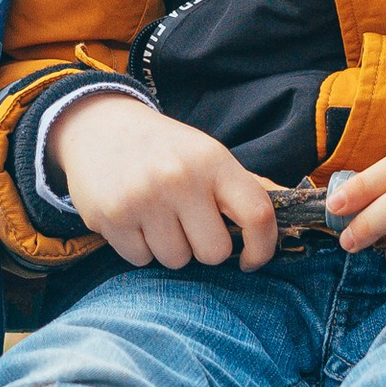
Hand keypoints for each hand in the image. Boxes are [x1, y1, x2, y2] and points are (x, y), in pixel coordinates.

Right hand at [53, 92, 279, 272]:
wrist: (98, 126)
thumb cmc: (164, 149)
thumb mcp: (207, 155)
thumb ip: (243, 189)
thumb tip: (287, 222)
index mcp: (213, 161)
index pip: (258, 215)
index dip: (263, 248)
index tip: (251, 259)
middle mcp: (180, 178)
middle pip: (214, 252)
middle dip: (203, 247)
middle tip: (187, 223)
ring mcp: (143, 198)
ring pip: (176, 260)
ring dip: (169, 247)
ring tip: (155, 216)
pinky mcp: (111, 216)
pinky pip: (140, 260)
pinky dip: (139, 247)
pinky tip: (132, 218)